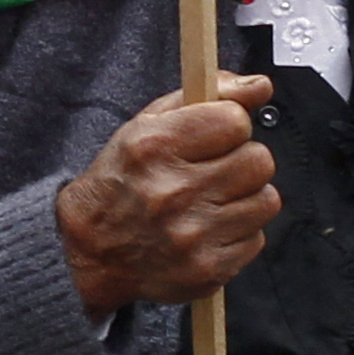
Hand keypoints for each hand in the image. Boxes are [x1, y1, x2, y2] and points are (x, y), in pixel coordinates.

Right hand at [57, 76, 279, 321]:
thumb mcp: (145, 126)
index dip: (228, 124)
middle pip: (259, 160)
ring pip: (266, 199)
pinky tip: (209, 229)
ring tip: (211, 201)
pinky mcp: (210, 269)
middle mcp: (173, 191)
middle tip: (214, 169)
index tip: (214, 134)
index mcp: (153, 147)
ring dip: (244, 197)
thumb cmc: (120, 182)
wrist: (88, 252)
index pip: (234, 120)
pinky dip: (238, 232)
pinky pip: (257, 238)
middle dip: (241, 160)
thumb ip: (205, 97)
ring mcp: (193, 235)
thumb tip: (260, 85)